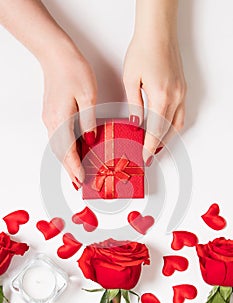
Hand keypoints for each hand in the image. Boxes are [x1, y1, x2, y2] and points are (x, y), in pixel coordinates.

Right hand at [42, 41, 96, 188]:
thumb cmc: (73, 70)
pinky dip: (65, 148)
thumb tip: (90, 140)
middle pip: (60, 152)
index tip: (82, 180)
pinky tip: (73, 151)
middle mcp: (52, 122)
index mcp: (61, 119)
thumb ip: (89, 121)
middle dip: (69, 169)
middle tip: (78, 183)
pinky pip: (58, 137)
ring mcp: (50, 117)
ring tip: (76, 172)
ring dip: (67, 161)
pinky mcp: (52, 113)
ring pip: (58, 146)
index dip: (75, 167)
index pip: (68, 151)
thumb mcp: (88, 96)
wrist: (56, 54)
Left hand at [123, 0, 186, 165]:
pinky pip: (181, 113)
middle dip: (158, 146)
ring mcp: (181, 93)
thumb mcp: (130, 79)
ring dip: (168, 137)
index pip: (155, 130)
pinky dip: (174, 125)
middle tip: (149, 156)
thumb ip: (134, 104)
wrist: (158, 32)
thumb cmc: (143, 50)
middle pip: (167, 130)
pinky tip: (166, 128)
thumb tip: (135, 122)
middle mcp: (174, 97)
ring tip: (157, 146)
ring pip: (177, 124)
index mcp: (160, 97)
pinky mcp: (182, 88)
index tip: (145, 157)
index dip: (149, 146)